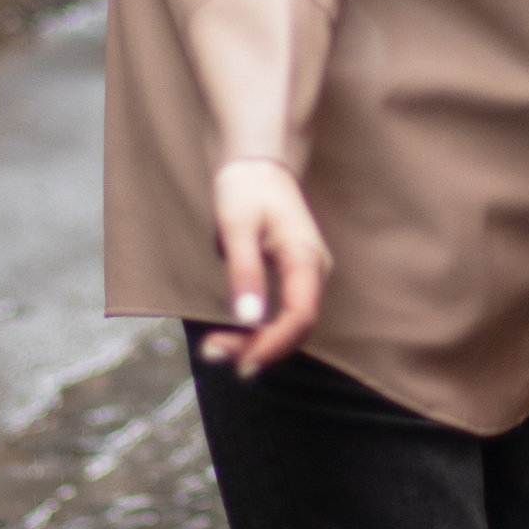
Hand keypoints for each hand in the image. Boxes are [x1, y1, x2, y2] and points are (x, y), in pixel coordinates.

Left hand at [202, 160, 331, 379]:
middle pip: (297, 327)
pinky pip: (284, 314)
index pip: (301, 316)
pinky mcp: (293, 278)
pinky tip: (236, 337)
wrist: (257, 166)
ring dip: (260, 343)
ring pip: (291, 324)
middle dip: (261, 349)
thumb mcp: (237, 227)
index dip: (274, 345)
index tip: (243, 362)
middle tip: (215, 355)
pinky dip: (261, 331)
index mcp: (305, 258)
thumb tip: (249, 319)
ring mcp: (306, 276)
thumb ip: (245, 272)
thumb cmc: (247, 190)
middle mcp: (313, 272)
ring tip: (218, 350)